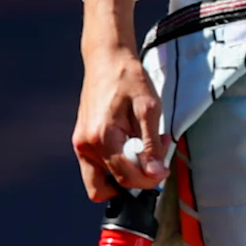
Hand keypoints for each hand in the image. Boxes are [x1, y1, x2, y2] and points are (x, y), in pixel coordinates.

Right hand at [73, 0, 167, 201]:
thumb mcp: (149, 108)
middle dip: (137, 177)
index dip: (150, 178)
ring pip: (102, 181)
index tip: (164, 166)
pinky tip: (131, 143)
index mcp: (102, 138)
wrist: (106, 59)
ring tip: (142, 147)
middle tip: (154, 155)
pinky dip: (116, 163)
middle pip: (111, 187)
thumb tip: (155, 174)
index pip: (126, 178)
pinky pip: (97, 168)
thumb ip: (151, 144)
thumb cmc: (129, 79)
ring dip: (125, 172)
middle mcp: (85, 146)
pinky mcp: (81, 142)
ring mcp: (80, 145)